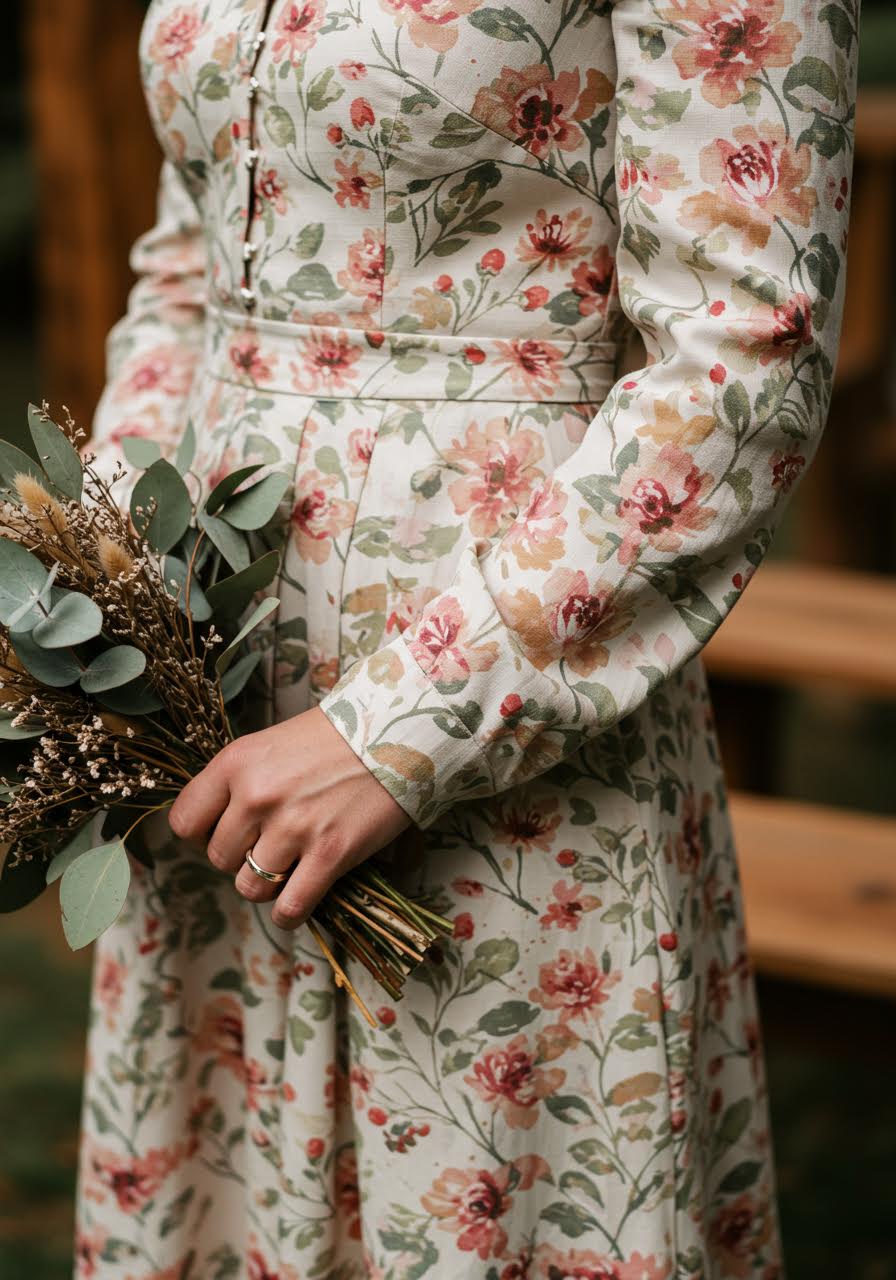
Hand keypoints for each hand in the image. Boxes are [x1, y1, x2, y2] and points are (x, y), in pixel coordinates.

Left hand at [167, 707, 410, 929]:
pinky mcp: (329, 854)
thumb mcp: (270, 744)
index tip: (226, 833)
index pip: (185, 822)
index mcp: (236, 763)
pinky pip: (289, 907)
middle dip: (241, 858)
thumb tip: (217, 828)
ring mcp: (293, 826)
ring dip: (267, 885)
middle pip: (219, 859)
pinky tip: (301, 896)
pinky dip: (291, 911)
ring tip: (289, 866)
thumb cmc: (333, 738)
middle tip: (269, 844)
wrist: (395, 732)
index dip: (202, 835)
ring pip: (250, 887)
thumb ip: (239, 782)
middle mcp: (257, 795)